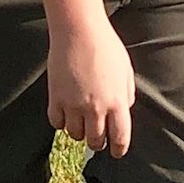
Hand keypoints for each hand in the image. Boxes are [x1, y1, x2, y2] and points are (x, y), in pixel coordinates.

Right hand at [47, 18, 135, 154]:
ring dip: (79, 132)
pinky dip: (61, 122)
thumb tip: (124, 110)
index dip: (119, 149)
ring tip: (80, 122)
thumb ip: (126, 94)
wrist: (78, 30)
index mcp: (117, 101)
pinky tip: (65, 114)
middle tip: (97, 139)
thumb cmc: (105, 46)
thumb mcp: (126, 70)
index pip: (120, 138)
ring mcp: (74, 104)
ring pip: (75, 135)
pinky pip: (56, 122)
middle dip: (97, 143)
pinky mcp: (56, 98)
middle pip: (96, 141)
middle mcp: (96, 107)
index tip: (117, 152)